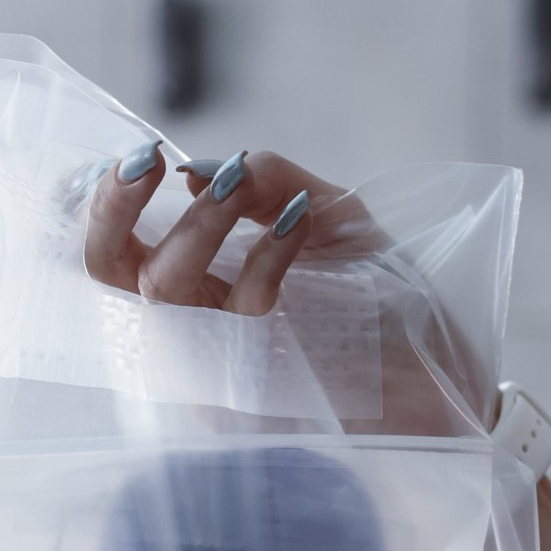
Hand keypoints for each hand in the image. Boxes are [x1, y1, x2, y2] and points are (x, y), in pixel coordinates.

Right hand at [84, 140, 550, 550]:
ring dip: (201, 224)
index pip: (116, 252)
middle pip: (107, 274)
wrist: (455, 389)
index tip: (128, 152)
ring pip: (164, 291)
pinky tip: (300, 226)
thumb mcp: (337, 221)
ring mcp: (214, 369)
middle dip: (116, 207)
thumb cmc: (394, 307)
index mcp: (202, 290)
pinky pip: (233, 322)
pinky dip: (262, 261)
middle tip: (150, 159)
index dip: (94, 203)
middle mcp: (193, 331)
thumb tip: (203, 165)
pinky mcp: (248, 398)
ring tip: (244, 186)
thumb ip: (276, 183)